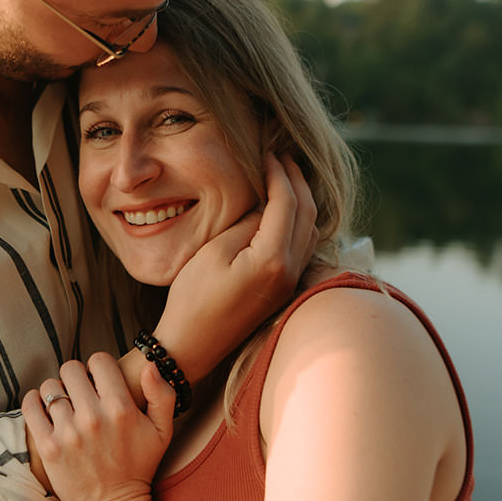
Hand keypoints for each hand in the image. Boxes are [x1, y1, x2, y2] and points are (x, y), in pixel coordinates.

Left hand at [22, 356, 174, 500]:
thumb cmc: (139, 468)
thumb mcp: (163, 432)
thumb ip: (162, 395)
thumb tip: (149, 365)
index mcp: (121, 408)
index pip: (99, 360)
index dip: (99, 367)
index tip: (99, 381)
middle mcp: (93, 417)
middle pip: (71, 369)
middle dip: (76, 377)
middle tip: (80, 393)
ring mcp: (68, 432)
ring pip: (50, 387)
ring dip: (56, 391)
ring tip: (64, 405)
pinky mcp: (48, 447)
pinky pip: (31, 406)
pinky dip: (34, 401)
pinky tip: (44, 409)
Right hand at [155, 153, 318, 382]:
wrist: (191, 346)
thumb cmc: (193, 299)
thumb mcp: (214, 251)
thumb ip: (246, 224)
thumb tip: (265, 206)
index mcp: (272, 258)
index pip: (287, 202)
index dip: (279, 173)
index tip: (268, 153)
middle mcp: (289, 271)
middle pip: (307, 214)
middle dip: (297, 181)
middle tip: (281, 158)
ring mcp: (288, 283)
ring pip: (310, 231)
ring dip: (301, 201)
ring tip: (284, 179)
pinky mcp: (282, 290)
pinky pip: (303, 247)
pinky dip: (299, 222)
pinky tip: (283, 213)